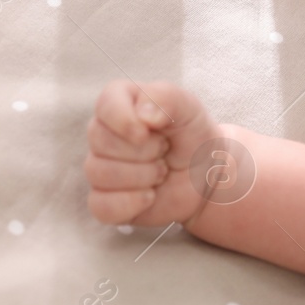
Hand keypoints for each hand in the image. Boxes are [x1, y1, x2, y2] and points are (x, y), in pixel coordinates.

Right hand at [83, 79, 224, 227]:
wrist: (204, 175)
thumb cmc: (191, 134)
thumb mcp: (188, 107)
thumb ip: (166, 98)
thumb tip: (143, 115)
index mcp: (118, 102)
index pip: (105, 105)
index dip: (126, 121)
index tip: (149, 131)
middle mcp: (102, 134)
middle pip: (101, 142)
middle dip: (144, 151)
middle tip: (165, 150)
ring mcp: (100, 168)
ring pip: (100, 173)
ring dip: (143, 176)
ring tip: (161, 171)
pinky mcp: (103, 200)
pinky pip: (101, 206)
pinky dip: (131, 203)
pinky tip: (150, 196)